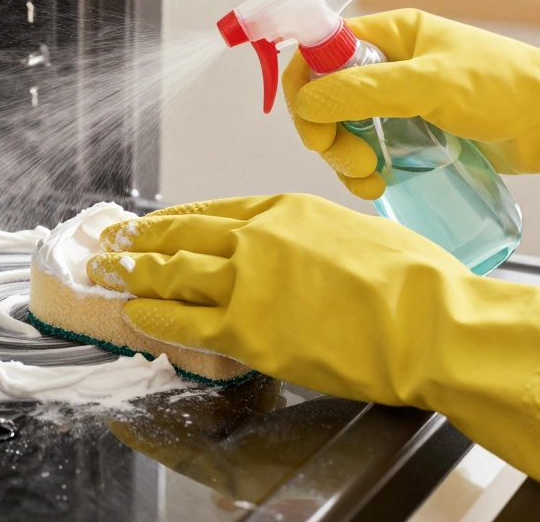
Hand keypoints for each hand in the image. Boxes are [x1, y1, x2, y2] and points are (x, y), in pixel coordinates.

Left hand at [87, 193, 539, 520]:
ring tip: (110, 275)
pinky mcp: (245, 331)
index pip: (213, 209)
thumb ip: (313, 238)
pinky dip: (153, 318)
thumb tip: (302, 253)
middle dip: (142, 242)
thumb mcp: (356, 233)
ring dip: (136, 275)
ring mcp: (245, 283)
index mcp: (284, 209)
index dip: (176, 219)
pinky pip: (182, 322)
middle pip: (182, 235)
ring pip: (172, 274)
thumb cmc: (413, 281)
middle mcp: (256, 238)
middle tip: (115, 245)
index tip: (155, 224)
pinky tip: (135, 316)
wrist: (430, 323)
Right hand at [284, 9, 539, 218]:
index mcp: (391, 34)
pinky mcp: (415, 134)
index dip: (305, 87)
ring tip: (374, 180)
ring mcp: (401, 101)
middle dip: (328, 134)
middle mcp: (390, 64)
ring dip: (346, 159)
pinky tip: (384, 184)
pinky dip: (366, 171)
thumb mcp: (428, 85)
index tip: (313, 126)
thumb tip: (306, 103)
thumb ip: (362, 91)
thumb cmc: (506, 89)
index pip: (319, 51)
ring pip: (344, 129)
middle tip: (354, 161)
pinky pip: (371, 150)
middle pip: (326, 97)